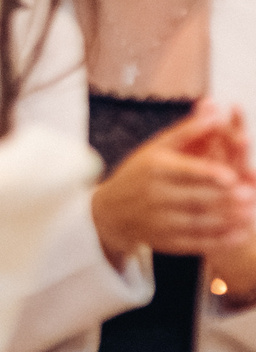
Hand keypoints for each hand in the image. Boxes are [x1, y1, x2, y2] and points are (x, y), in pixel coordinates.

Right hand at [91, 101, 255, 262]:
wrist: (109, 211)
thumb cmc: (140, 173)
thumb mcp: (157, 148)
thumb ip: (188, 131)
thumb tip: (216, 109)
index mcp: (154, 168)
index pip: (184, 171)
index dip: (208, 174)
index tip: (231, 175)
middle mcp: (154, 195)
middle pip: (196, 197)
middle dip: (226, 198)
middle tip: (252, 195)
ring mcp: (159, 220)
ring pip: (200, 222)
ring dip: (229, 219)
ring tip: (252, 214)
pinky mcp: (165, 241)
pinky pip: (197, 242)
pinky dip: (221, 240)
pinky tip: (240, 234)